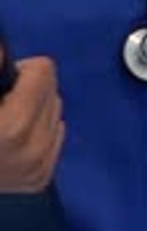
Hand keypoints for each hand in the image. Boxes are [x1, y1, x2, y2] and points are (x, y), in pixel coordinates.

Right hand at [0, 57, 64, 192]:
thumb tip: (2, 51)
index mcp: (14, 127)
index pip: (44, 70)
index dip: (19, 71)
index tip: (2, 86)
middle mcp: (34, 150)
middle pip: (52, 88)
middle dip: (28, 89)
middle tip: (2, 105)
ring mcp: (38, 168)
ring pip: (56, 110)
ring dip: (35, 108)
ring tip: (5, 121)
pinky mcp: (41, 179)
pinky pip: (57, 133)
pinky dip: (38, 129)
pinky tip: (13, 139)